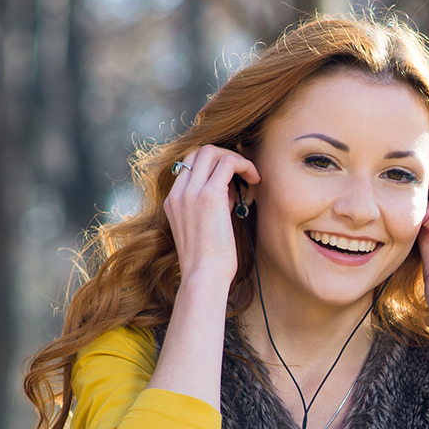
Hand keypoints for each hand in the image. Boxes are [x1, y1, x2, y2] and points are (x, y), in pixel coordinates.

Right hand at [162, 144, 259, 290]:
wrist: (203, 277)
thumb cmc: (209, 263)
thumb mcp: (204, 230)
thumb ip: (212, 208)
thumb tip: (231, 192)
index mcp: (173, 201)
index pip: (189, 165)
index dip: (213, 166)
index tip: (232, 182)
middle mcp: (178, 193)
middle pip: (198, 152)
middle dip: (224, 156)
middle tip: (243, 173)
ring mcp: (191, 192)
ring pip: (210, 151)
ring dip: (235, 158)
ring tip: (251, 176)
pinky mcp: (210, 195)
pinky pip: (228, 163)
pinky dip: (244, 165)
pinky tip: (255, 180)